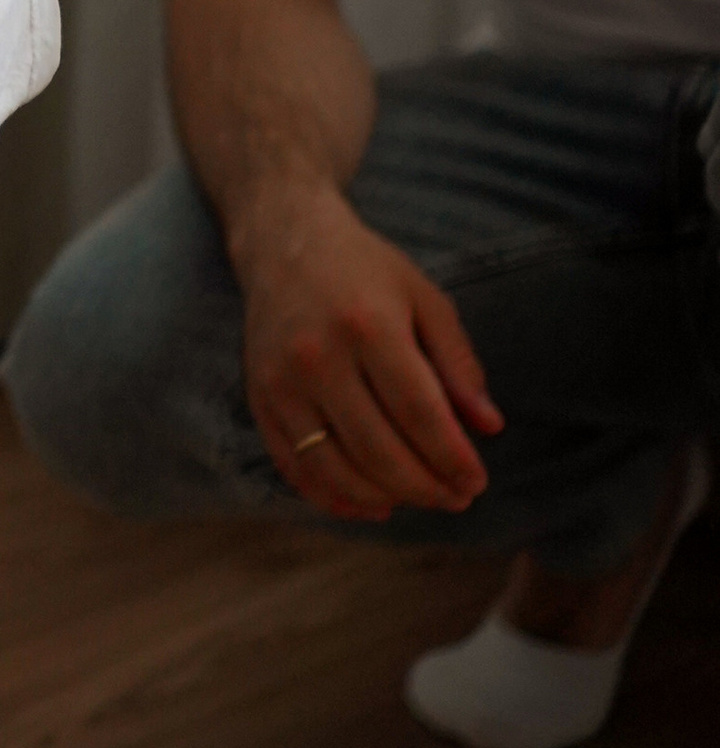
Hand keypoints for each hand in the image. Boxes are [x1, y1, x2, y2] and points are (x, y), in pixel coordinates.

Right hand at [236, 182, 501, 521]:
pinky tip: (372, 504)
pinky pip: (295, 468)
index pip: (418, 413)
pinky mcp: (259, 400)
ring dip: (385, 498)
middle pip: (378, 449)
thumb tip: (489, 427)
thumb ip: (458, 363)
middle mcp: (317, 357)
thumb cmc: (366, 270)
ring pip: (334, 469)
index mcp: (368, 326)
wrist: (284, 243)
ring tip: (419, 498)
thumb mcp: (425, 299)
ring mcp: (281, 383)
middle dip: (425, 486)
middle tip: (457, 498)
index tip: (476, 482)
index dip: (451, 457)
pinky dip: (334, 498)